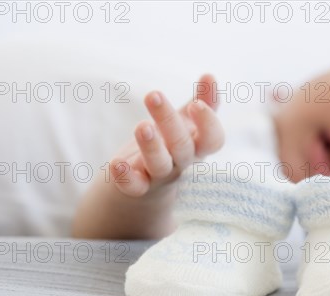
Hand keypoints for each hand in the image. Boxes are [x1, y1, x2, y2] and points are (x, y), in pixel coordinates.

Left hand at [109, 74, 224, 196]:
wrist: (149, 180)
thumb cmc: (173, 143)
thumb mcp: (188, 121)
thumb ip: (203, 100)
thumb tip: (210, 75)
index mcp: (197, 145)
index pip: (213, 140)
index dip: (208, 124)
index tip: (195, 104)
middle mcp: (181, 161)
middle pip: (182, 147)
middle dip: (169, 121)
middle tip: (154, 95)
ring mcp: (160, 175)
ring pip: (160, 164)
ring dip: (151, 147)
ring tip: (141, 126)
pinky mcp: (138, 185)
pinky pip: (134, 186)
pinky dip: (125, 178)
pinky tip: (116, 164)